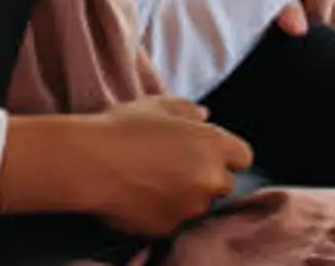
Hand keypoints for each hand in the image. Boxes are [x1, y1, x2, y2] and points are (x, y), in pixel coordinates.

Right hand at [82, 96, 252, 236]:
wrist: (90, 162)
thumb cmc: (123, 127)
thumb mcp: (157, 105)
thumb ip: (187, 110)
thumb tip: (203, 115)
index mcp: (212, 144)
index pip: (243, 156)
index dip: (225, 154)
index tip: (204, 152)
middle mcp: (210, 179)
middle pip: (223, 184)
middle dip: (205, 177)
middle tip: (173, 166)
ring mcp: (190, 207)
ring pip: (198, 205)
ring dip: (186, 196)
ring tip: (152, 181)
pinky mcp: (169, 228)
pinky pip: (174, 221)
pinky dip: (164, 212)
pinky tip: (140, 197)